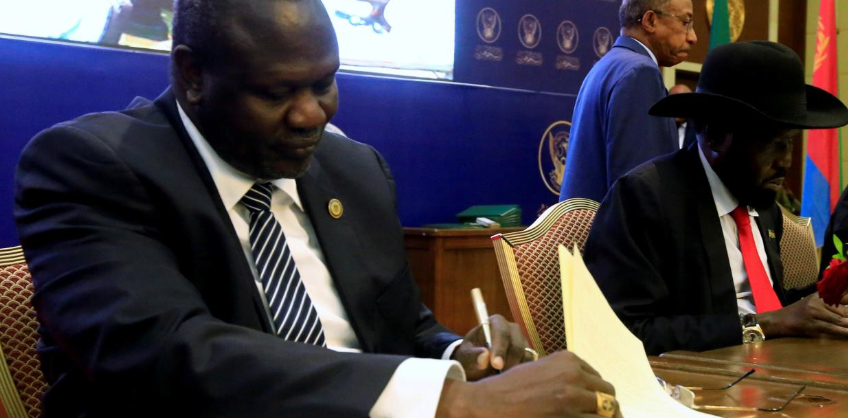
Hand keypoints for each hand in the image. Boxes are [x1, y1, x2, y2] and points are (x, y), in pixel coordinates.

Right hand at [436, 350, 621, 417]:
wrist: (489, 403)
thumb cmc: (511, 388)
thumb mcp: (540, 370)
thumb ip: (565, 375)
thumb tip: (586, 390)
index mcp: (568, 359)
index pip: (599, 380)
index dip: (596, 395)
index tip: (588, 406)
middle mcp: (574, 374)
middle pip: (608, 395)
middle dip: (605, 408)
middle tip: (593, 417)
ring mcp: (573, 396)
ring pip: (608, 411)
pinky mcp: (568, 416)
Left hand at [453, 314, 531, 380]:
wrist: (477, 365)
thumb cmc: (470, 357)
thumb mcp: (465, 357)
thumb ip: (472, 356)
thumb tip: (484, 356)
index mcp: (495, 323)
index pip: (501, 333)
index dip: (500, 349)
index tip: (496, 365)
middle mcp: (512, 329)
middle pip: (517, 344)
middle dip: (509, 361)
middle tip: (501, 376)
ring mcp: (522, 341)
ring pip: (526, 355)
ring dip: (516, 369)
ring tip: (503, 379)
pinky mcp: (528, 354)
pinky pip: (530, 363)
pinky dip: (523, 372)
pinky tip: (512, 379)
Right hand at [759, 293, 847, 337]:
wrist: (777, 320)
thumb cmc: (796, 314)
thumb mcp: (812, 305)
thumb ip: (828, 306)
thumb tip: (846, 313)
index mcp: (818, 295)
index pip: (841, 296)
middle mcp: (816, 300)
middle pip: (842, 310)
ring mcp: (813, 311)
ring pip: (839, 319)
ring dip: (847, 326)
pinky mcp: (810, 323)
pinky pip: (831, 328)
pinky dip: (842, 332)